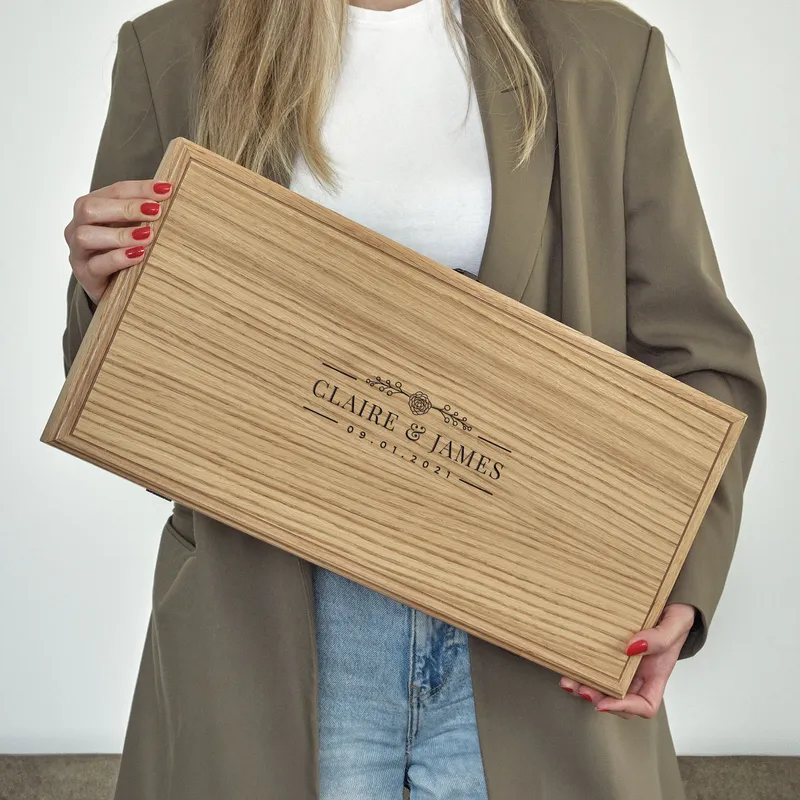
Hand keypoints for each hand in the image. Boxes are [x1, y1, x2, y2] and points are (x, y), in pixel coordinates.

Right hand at [65, 179, 172, 305]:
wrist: (112, 289)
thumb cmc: (124, 253)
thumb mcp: (133, 229)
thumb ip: (145, 215)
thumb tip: (172, 198)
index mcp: (91, 209)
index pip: (113, 191)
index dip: (139, 188)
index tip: (165, 189)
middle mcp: (78, 226)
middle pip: (90, 208)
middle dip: (126, 208)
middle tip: (155, 212)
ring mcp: (78, 251)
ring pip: (86, 235)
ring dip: (121, 233)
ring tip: (147, 235)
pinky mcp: (85, 275)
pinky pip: (97, 264)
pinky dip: (118, 258)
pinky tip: (138, 255)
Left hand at [559, 602, 696, 718]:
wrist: (669, 603)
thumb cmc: (676, 618)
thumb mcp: (675, 624)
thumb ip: (660, 638)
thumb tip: (632, 648)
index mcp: (656, 675)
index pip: (645, 705)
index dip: (625, 708)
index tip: (605, 703)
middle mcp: (638, 675)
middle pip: (619, 699)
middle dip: (599, 699)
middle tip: (582, 690)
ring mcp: (623, 664)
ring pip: (604, 685)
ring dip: (585, 687)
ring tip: (569, 682)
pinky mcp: (610, 652)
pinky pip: (597, 665)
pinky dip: (583, 669)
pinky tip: (570, 666)